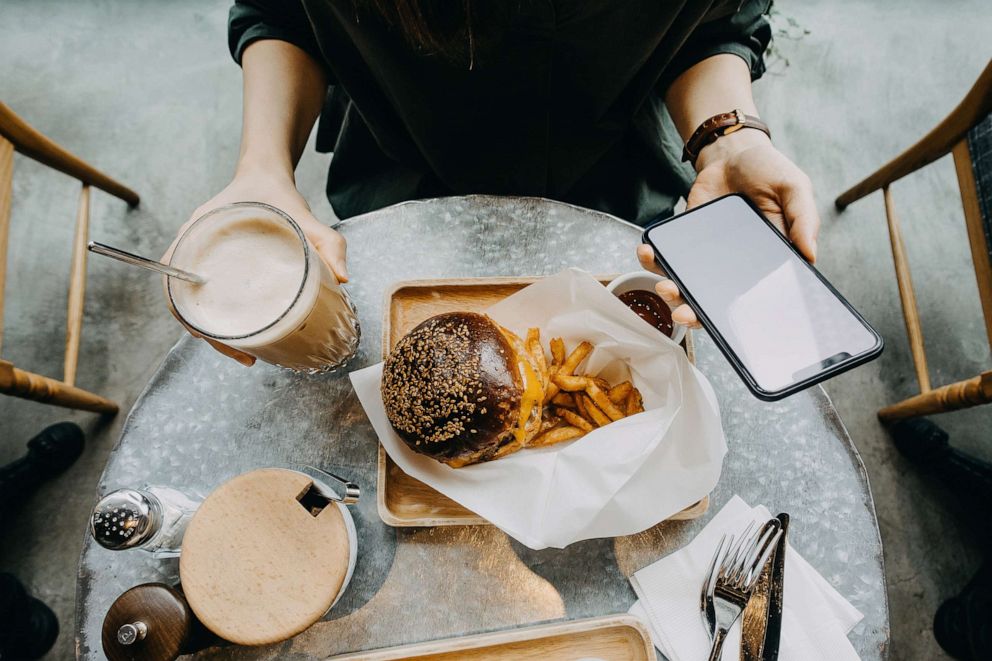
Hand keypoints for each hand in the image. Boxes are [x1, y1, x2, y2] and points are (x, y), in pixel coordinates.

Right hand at [161, 170, 347, 365]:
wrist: (267, 176)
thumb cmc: (278, 195)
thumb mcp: (305, 217)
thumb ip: (328, 243)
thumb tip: (343, 279)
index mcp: (200, 233)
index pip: (176, 280)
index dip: (187, 315)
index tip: (212, 339)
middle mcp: (193, 247)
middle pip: (184, 300)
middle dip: (209, 334)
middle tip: (243, 355)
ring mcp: (201, 257)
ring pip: (194, 302)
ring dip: (214, 331)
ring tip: (246, 352)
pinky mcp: (215, 265)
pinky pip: (207, 295)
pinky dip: (219, 317)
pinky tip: (243, 333)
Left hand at [637, 130, 820, 328]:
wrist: (733, 151)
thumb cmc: (769, 171)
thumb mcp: (794, 188)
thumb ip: (804, 219)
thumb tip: (811, 256)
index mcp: (764, 262)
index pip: (751, 299)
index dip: (736, 317)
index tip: (721, 323)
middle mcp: (733, 266)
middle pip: (712, 301)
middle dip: (693, 312)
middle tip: (682, 312)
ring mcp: (705, 255)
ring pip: (685, 284)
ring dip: (670, 290)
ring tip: (663, 285)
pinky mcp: (684, 239)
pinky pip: (666, 256)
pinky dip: (653, 258)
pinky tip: (646, 251)